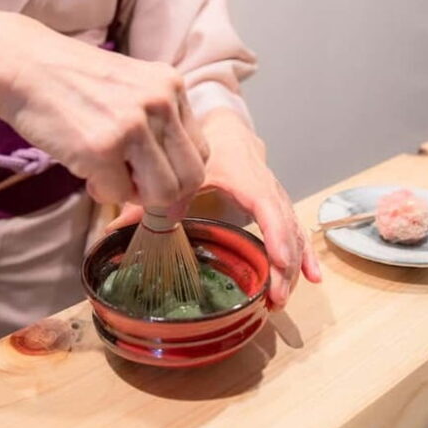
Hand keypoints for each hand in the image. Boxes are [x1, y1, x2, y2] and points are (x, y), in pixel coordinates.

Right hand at [0, 4, 207, 207]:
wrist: (22, 66)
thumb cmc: (74, 82)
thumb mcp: (133, 89)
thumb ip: (159, 127)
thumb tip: (177, 193)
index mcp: (172, 86)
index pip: (201, 153)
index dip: (178, 174)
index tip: (152, 176)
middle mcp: (161, 103)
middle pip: (190, 178)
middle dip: (163, 193)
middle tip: (132, 183)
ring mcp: (133, 125)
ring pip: (164, 193)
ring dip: (136, 196)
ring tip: (110, 176)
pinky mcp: (102, 148)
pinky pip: (120, 195)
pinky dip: (102, 191)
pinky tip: (85, 169)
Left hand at [107, 108, 321, 308]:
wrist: (228, 129)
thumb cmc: (205, 150)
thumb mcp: (181, 173)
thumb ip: (149, 202)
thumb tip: (113, 230)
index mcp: (245, 177)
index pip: (267, 207)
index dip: (275, 235)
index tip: (278, 262)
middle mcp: (267, 188)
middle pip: (285, 228)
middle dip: (283, 265)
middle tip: (274, 299)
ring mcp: (276, 199)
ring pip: (293, 233)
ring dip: (293, 267)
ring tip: (282, 299)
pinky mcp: (279, 208)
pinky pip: (296, 232)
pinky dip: (305, 255)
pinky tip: (314, 277)